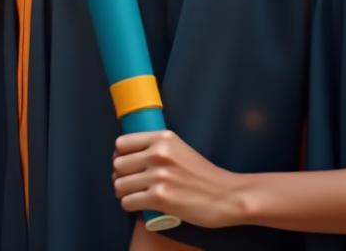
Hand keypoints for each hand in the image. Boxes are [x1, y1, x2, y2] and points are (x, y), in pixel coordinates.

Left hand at [112, 130, 247, 228]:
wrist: (228, 196)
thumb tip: (128, 157)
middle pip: (117, 165)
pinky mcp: (160, 198)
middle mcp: (159, 153)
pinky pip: (127, 202)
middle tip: (130, 184)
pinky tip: (137, 206)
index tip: (126, 166)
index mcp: (163, 138)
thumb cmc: (205, 176)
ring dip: (123, 193)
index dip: (120, 157)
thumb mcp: (180, 149)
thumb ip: (158, 148)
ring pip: (119, 185)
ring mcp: (159, 176)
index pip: (121, 143)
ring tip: (133, 195)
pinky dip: (129, 206)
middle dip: (120, 176)